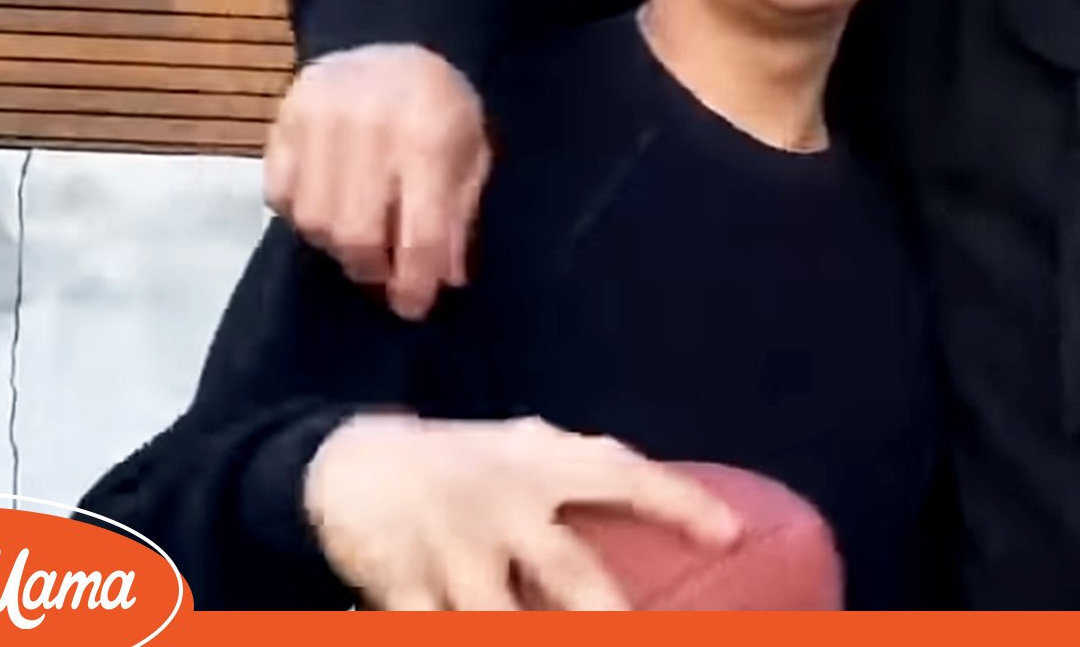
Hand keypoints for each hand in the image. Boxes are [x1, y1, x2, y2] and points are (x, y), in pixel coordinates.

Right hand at [264, 44, 487, 319]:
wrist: (388, 34)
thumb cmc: (440, 105)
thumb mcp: (471, 153)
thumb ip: (459, 214)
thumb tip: (445, 279)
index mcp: (428, 137)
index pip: (418, 232)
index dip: (415, 282)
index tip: (413, 307)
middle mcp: (368, 128)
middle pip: (355, 233)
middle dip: (371, 269)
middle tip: (384, 275)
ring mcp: (317, 121)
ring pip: (311, 220)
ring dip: (335, 246)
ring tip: (359, 241)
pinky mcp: (281, 120)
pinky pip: (278, 193)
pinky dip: (300, 215)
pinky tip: (328, 208)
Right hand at [303, 414, 743, 610]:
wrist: (350, 458)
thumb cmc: (462, 463)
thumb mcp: (524, 451)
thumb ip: (582, 475)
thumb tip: (674, 506)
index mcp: (542, 464)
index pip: (622, 475)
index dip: (679, 501)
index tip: (729, 532)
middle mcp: (504, 504)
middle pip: (570, 572)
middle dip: (606, 617)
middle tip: (640, 634)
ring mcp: (453, 547)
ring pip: (499, 618)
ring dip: (522, 632)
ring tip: (559, 641)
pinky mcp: (404, 582)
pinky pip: (433, 630)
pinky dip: (449, 634)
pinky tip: (461, 635)